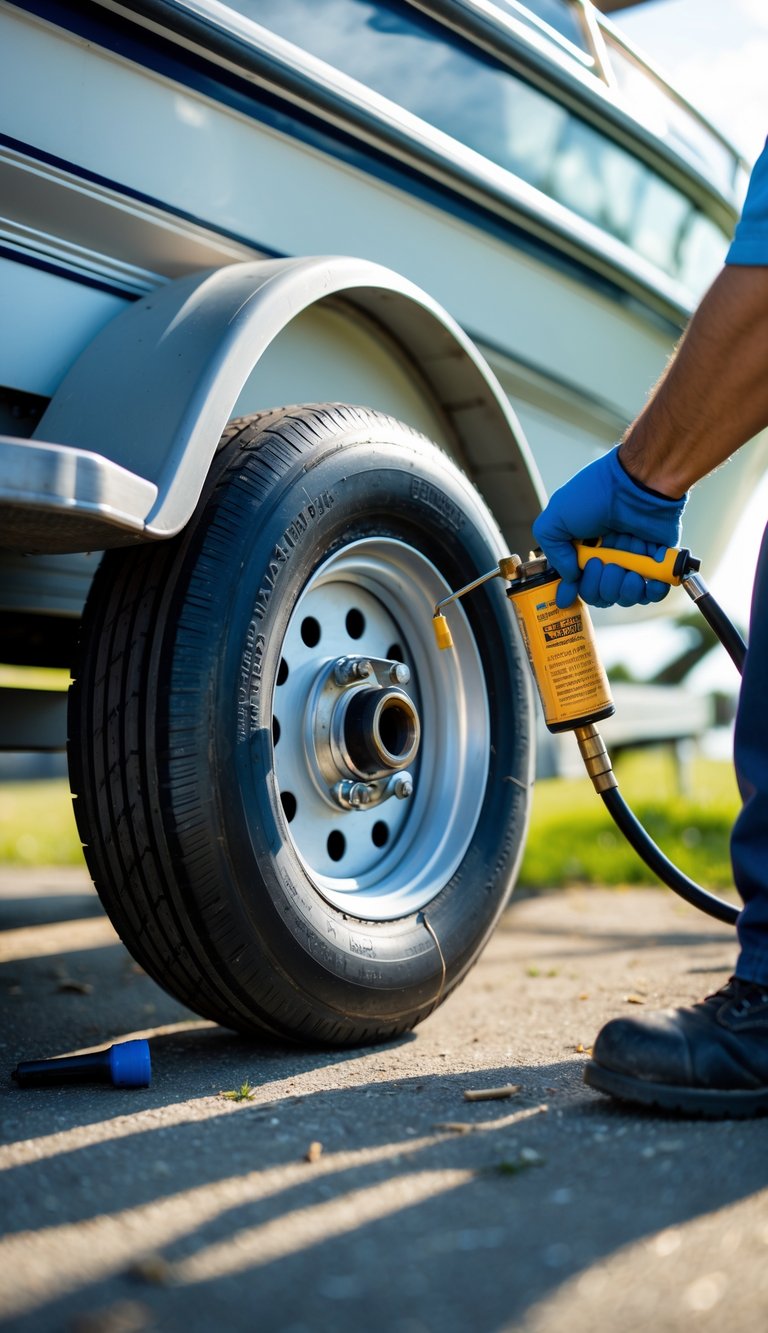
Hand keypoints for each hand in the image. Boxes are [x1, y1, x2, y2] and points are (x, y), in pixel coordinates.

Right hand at [531, 446, 686, 607]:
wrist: (636, 482)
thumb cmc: (595, 494)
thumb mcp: (555, 518)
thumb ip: (553, 552)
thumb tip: (570, 577)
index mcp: (582, 548)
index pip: (576, 583)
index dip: (574, 591)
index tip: (571, 594)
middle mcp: (606, 556)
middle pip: (599, 594)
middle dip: (599, 587)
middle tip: (603, 565)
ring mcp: (631, 560)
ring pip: (625, 597)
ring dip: (623, 590)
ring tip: (626, 571)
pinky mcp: (655, 561)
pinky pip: (653, 591)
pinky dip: (651, 592)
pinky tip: (646, 582)